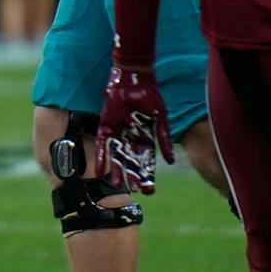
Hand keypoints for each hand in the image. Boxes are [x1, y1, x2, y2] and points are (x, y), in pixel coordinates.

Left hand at [95, 61, 173, 193]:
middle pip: (131, 162)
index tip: (149, 191)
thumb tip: (171, 160)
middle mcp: (130, 138)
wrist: (134, 78)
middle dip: (132, 176)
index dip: (147, 175)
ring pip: (117, 156)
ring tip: (117, 186)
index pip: (146, 161)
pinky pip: (102, 144)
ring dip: (117, 170)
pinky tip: (99, 170)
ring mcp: (117, 132)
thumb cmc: (149, 96)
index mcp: (144, 137)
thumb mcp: (160, 118)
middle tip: (134, 192)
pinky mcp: (105, 126)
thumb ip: (164, 138)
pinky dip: (101, 157)